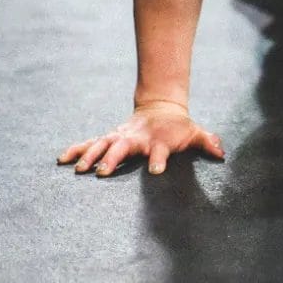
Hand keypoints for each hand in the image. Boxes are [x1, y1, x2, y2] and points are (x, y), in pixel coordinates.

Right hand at [58, 100, 225, 176]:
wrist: (161, 110)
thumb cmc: (179, 128)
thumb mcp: (195, 132)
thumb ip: (207, 142)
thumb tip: (221, 152)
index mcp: (159, 140)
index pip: (160, 150)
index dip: (159, 160)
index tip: (155, 170)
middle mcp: (136, 138)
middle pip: (124, 148)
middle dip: (113, 159)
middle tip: (103, 173)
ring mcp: (120, 137)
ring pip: (103, 145)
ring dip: (91, 156)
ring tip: (79, 170)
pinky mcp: (109, 138)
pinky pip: (89, 144)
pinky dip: (76, 150)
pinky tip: (61, 159)